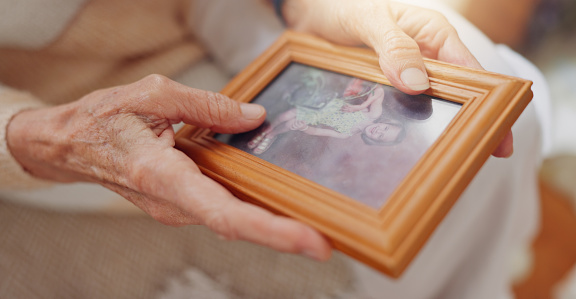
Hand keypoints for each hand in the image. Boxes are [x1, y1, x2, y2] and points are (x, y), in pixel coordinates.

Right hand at [6, 75, 330, 260]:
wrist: (69, 145)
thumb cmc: (103, 119)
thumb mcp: (154, 96)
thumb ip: (208, 106)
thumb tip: (255, 118)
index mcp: (163, 176)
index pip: (224, 212)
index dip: (270, 231)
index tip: (310, 242)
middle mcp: (172, 203)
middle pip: (235, 224)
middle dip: (283, 234)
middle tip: (327, 240)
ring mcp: (176, 208)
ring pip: (230, 218)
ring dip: (270, 224)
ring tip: (313, 224)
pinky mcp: (181, 203)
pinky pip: (221, 207)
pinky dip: (251, 210)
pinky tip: (276, 204)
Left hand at [283, 0, 512, 157]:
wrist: (311, 14)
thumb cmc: (342, 6)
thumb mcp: (368, 21)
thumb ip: (393, 46)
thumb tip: (417, 84)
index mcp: (434, 34)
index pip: (474, 72)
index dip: (490, 104)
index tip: (498, 136)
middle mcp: (425, 56)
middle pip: (455, 95)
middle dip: (465, 124)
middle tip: (473, 158)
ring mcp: (405, 74)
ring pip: (427, 106)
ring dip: (432, 128)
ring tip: (442, 159)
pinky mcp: (385, 87)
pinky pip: (399, 109)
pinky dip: (402, 125)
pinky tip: (402, 146)